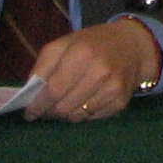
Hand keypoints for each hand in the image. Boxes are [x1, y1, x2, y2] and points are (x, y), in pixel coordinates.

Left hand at [24, 19, 162, 120]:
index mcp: (82, 53)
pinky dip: (83, 114)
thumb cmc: (92, 43)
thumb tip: (30, 94)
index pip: (54, 89)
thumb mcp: (64, 44)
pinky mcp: (122, 100)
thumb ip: (43, 66)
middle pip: (64, 106)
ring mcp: (113, 87)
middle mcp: (100, 71)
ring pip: (77, 116)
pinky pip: (91, 118)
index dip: (38, 104)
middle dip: (50, 111)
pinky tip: (84, 101)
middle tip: (46, 109)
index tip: (30, 113)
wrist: (132, 45)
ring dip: (66, 113)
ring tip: (66, 102)